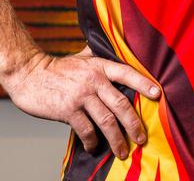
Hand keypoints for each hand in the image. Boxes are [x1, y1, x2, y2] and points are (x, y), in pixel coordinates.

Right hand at [5, 45, 160, 159]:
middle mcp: (94, 81)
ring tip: (123, 151)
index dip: (144, 84)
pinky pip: (86, 130)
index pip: (128, 74)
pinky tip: (94, 147)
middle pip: (121, 105)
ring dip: (117, 139)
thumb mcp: (84, 57)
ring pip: (106, 121)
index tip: (158, 95)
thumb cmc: (59, 67)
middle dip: (134, 124)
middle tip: (142, 138)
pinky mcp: (68, 110)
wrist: (30, 74)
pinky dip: (92, 141)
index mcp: (101, 66)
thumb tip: (118, 48)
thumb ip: (101, 56)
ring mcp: (81, 96)